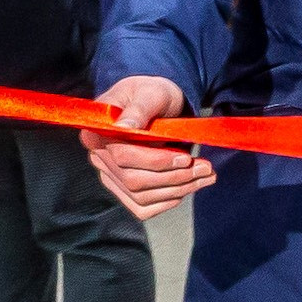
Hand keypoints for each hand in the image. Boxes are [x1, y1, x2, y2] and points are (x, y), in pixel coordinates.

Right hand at [81, 75, 214, 217]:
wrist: (157, 104)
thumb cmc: (151, 94)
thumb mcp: (149, 93)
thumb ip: (138, 110)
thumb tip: (124, 126)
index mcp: (97, 133)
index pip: (121, 156)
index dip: (154, 160)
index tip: (184, 157)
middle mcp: (99, 158)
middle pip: (133, 180)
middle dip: (173, 177)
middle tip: (205, 167)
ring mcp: (111, 177)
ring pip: (141, 196)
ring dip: (178, 189)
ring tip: (205, 175)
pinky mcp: (124, 190)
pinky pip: (142, 208)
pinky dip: (166, 202)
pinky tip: (187, 188)